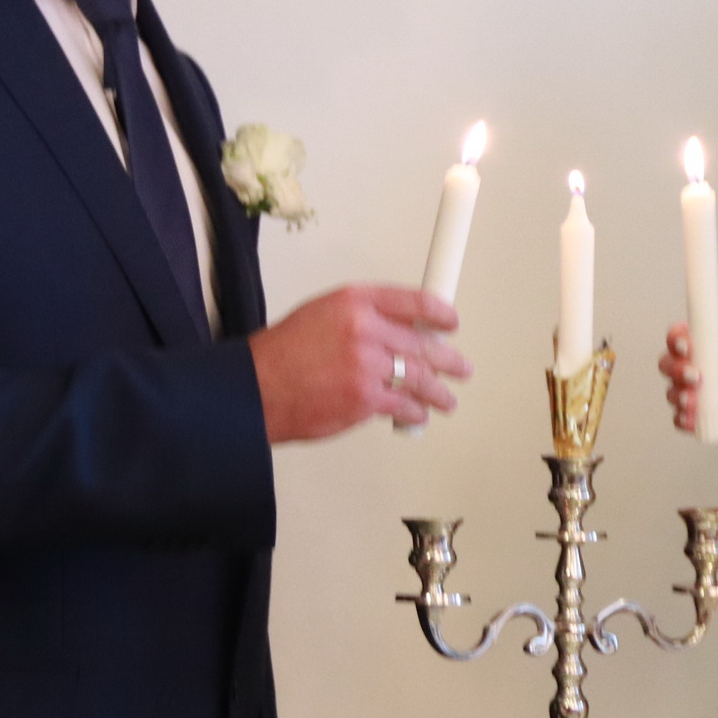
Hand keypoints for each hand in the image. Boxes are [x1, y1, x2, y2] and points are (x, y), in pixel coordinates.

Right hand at [249, 285, 467, 441]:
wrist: (256, 389)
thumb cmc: (284, 354)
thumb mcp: (322, 313)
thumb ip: (362, 317)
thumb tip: (401, 331)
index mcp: (355, 301)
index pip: (414, 301)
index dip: (440, 313)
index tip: (451, 323)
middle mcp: (365, 329)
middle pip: (424, 344)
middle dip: (449, 359)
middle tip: (461, 367)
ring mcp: (367, 365)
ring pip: (420, 378)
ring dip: (438, 392)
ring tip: (447, 399)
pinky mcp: (365, 399)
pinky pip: (404, 406)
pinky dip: (415, 413)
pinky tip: (418, 416)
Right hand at [659, 323, 717, 443]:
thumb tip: (717, 355)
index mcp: (715, 344)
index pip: (683, 335)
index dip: (677, 339)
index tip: (686, 346)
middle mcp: (704, 367)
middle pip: (669, 363)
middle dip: (675, 368)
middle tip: (697, 376)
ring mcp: (703, 394)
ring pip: (672, 391)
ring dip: (678, 394)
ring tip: (696, 399)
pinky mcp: (706, 418)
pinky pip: (682, 420)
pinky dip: (684, 419)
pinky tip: (696, 417)